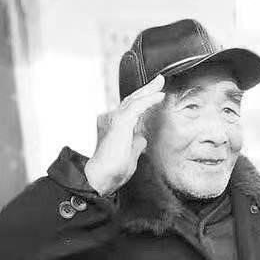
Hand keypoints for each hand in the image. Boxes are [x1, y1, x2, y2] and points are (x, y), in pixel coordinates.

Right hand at [84, 74, 165, 195]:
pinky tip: (158, 95)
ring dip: (148, 91)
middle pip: (131, 100)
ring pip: (133, 100)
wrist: (99, 179)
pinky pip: (136, 106)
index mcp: (113, 127)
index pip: (129, 110)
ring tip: (160, 83)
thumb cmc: (111, 173)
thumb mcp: (129, 157)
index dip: (142, 101)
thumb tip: (141, 139)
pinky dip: (148, 100)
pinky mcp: (120, 122)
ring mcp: (113, 119)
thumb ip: (135, 146)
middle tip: (159, 81)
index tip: (155, 95)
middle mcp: (111, 120)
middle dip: (146, 90)